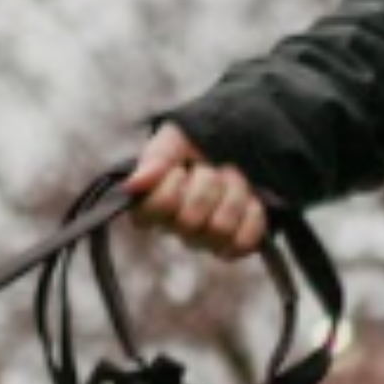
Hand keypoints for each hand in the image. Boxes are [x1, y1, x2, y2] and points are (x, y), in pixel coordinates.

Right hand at [126, 124, 268, 259]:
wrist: (249, 138)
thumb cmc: (204, 141)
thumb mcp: (177, 137)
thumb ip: (155, 159)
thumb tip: (132, 186)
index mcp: (154, 204)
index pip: (153, 209)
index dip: (171, 185)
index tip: (181, 168)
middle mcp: (177, 227)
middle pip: (189, 219)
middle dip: (208, 183)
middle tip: (213, 168)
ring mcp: (206, 239)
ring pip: (219, 229)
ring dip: (234, 193)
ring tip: (234, 177)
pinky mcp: (235, 245)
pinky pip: (242, 242)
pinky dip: (252, 214)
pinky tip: (250, 198)